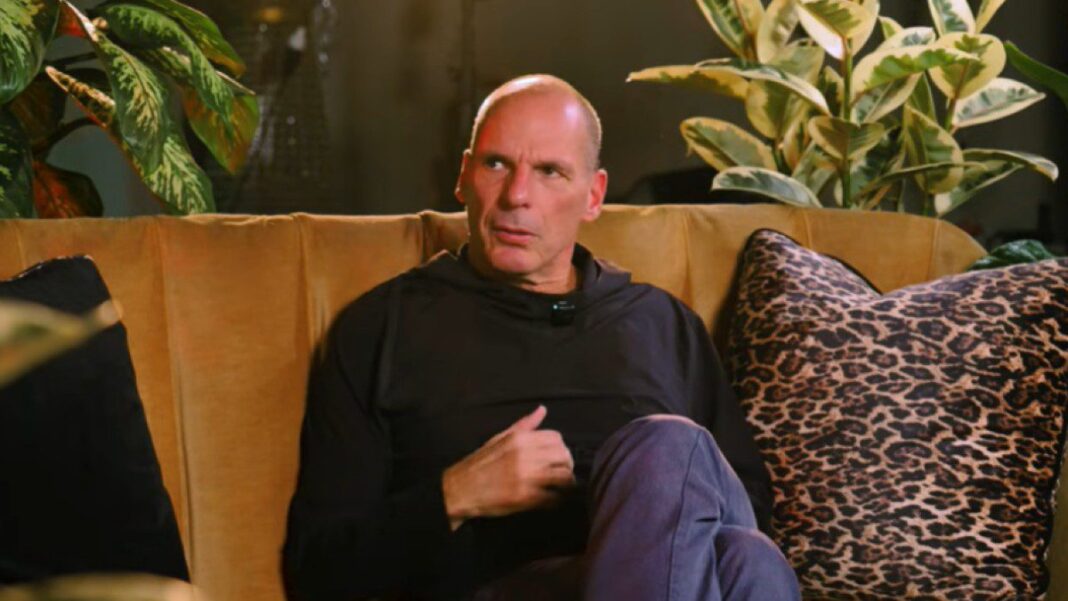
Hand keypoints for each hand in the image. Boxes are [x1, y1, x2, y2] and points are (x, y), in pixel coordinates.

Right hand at [442, 405, 574, 530]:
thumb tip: (542, 410)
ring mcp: (525, 477)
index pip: (556, 438)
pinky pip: (552, 497)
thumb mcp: (500, 438)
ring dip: (566, 483)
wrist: (460, 489)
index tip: (559, 457)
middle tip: (564, 473)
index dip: (561, 448)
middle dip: (567, 465)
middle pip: (563, 456)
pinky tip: (552, 499)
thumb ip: (524, 425)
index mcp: (519, 439)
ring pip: (562, 476)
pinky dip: (556, 499)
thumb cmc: (479, 464)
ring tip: (562, 487)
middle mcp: (524, 455)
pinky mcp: (524, 497)